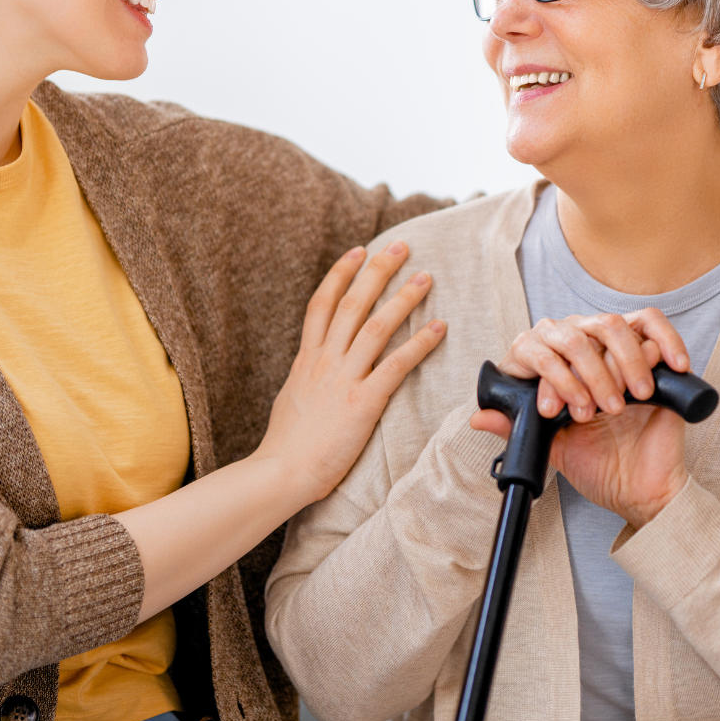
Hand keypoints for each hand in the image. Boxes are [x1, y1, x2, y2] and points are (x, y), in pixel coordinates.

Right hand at [253, 240, 445, 503]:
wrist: (281, 473)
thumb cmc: (287, 443)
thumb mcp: (292, 395)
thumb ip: (308, 373)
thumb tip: (317, 361)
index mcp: (307, 358)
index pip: (322, 304)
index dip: (340, 274)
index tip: (358, 251)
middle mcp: (325, 361)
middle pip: (352, 304)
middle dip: (378, 271)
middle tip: (401, 246)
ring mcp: (343, 380)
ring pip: (375, 327)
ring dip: (403, 299)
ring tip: (425, 278)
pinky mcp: (362, 403)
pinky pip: (395, 366)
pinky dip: (419, 344)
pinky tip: (438, 329)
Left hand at [472, 308, 690, 526]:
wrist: (642, 492)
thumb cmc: (598, 468)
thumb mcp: (552, 448)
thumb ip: (518, 429)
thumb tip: (478, 417)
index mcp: (559, 372)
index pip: (541, 349)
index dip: (548, 377)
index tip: (553, 413)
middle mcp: (587, 357)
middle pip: (575, 336)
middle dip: (581, 375)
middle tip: (590, 414)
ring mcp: (621, 355)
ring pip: (611, 328)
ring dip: (614, 367)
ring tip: (618, 406)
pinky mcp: (656, 359)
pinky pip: (652, 330)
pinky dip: (657, 347)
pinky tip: (652, 382)